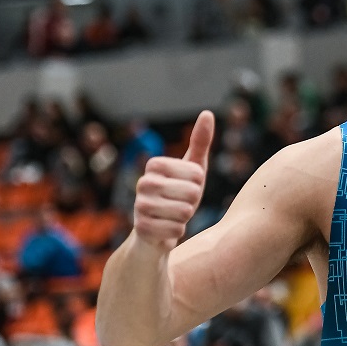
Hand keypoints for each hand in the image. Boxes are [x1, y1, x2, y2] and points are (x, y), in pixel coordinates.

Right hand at [133, 110, 214, 250]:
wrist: (156, 232)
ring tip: (173, 216)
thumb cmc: (178, 196)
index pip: (197, 173)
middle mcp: (142, 182)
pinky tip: (167, 230)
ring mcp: (139, 206)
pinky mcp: (141, 229)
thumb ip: (200, 142)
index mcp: (154, 165)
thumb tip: (207, 113)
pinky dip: (177, 232)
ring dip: (185, 218)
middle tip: (180, 204)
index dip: (198, 184)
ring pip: (185, 212)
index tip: (186, 187)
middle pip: (192, 193)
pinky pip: (176, 230)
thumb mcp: (193, 169)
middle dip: (193, 203)